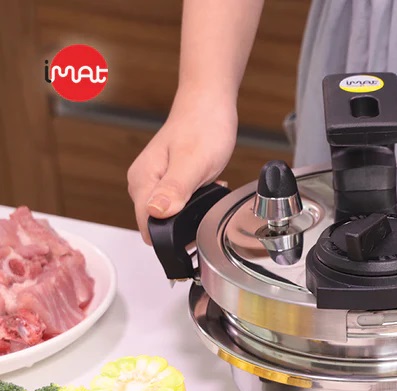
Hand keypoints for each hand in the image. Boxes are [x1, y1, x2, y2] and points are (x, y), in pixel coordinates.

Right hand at [128, 93, 237, 243]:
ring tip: (207, 192)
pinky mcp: (169, 182)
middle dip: (184, 224)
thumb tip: (156, 213)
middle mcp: (143, 184)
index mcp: (142, 181)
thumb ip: (175, 189)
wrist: (210, 104)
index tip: (193, 230)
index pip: (147, 227)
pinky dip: (196, 202)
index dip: (170, 237)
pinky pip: (179, 204)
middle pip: (158, 226)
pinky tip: (208, 188)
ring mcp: (155, 183)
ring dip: (192, 213)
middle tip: (205, 201)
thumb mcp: (194, 162)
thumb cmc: (203, 127)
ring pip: (170, 217)